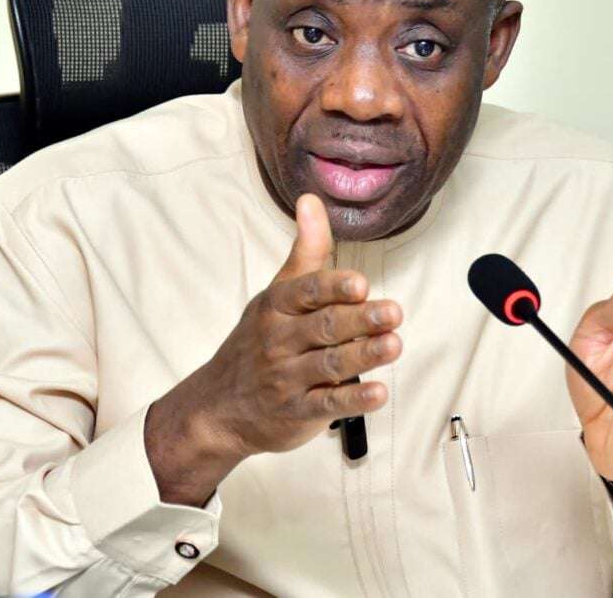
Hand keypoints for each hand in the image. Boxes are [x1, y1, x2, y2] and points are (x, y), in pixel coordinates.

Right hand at [145, 194, 402, 504]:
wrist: (218, 406)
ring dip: (364, 355)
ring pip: (329, 364)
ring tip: (394, 345)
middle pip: (324, 327)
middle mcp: (280, 340)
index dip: (334, 287)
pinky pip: (328, 405)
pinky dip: (354, 400)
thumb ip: (305, 251)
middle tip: (393, 312)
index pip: (306, 291)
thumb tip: (311, 199)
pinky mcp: (297, 412)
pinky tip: (379, 392)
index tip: (361, 283)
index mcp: (276, 306)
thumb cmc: (258, 341)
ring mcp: (287, 378)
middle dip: (360, 319)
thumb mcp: (277, 293)